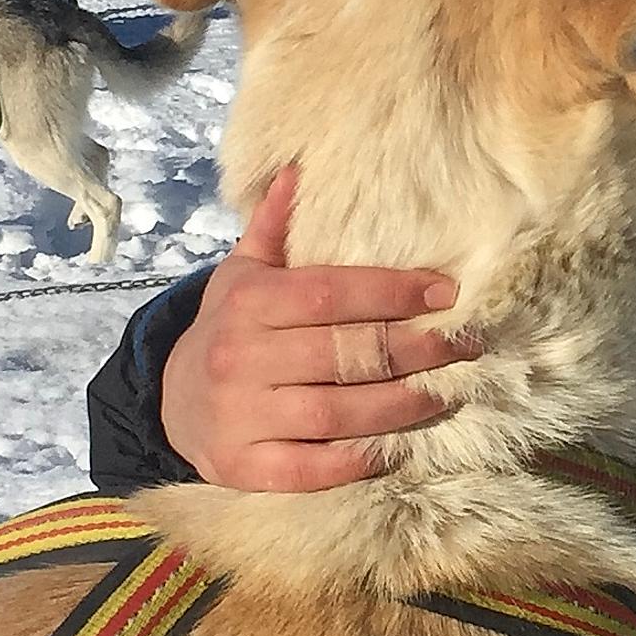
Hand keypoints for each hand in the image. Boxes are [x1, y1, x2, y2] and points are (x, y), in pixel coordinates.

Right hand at [161, 165, 480, 490]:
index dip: (393, 292)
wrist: (170, 401)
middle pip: (345, 354)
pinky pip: (312, 468)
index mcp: (248, 303)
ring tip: (446, 392)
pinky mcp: (243, 468)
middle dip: (415, 349)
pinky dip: (359, 459)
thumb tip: (301, 168)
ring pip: (337, 413)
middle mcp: (241, 358)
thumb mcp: (242, 273)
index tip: (445, 293)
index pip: (331, 293)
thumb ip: (275, 226)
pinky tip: (397, 446)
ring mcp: (241, 417)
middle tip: (465, 344)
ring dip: (401, 405)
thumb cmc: (228, 328)